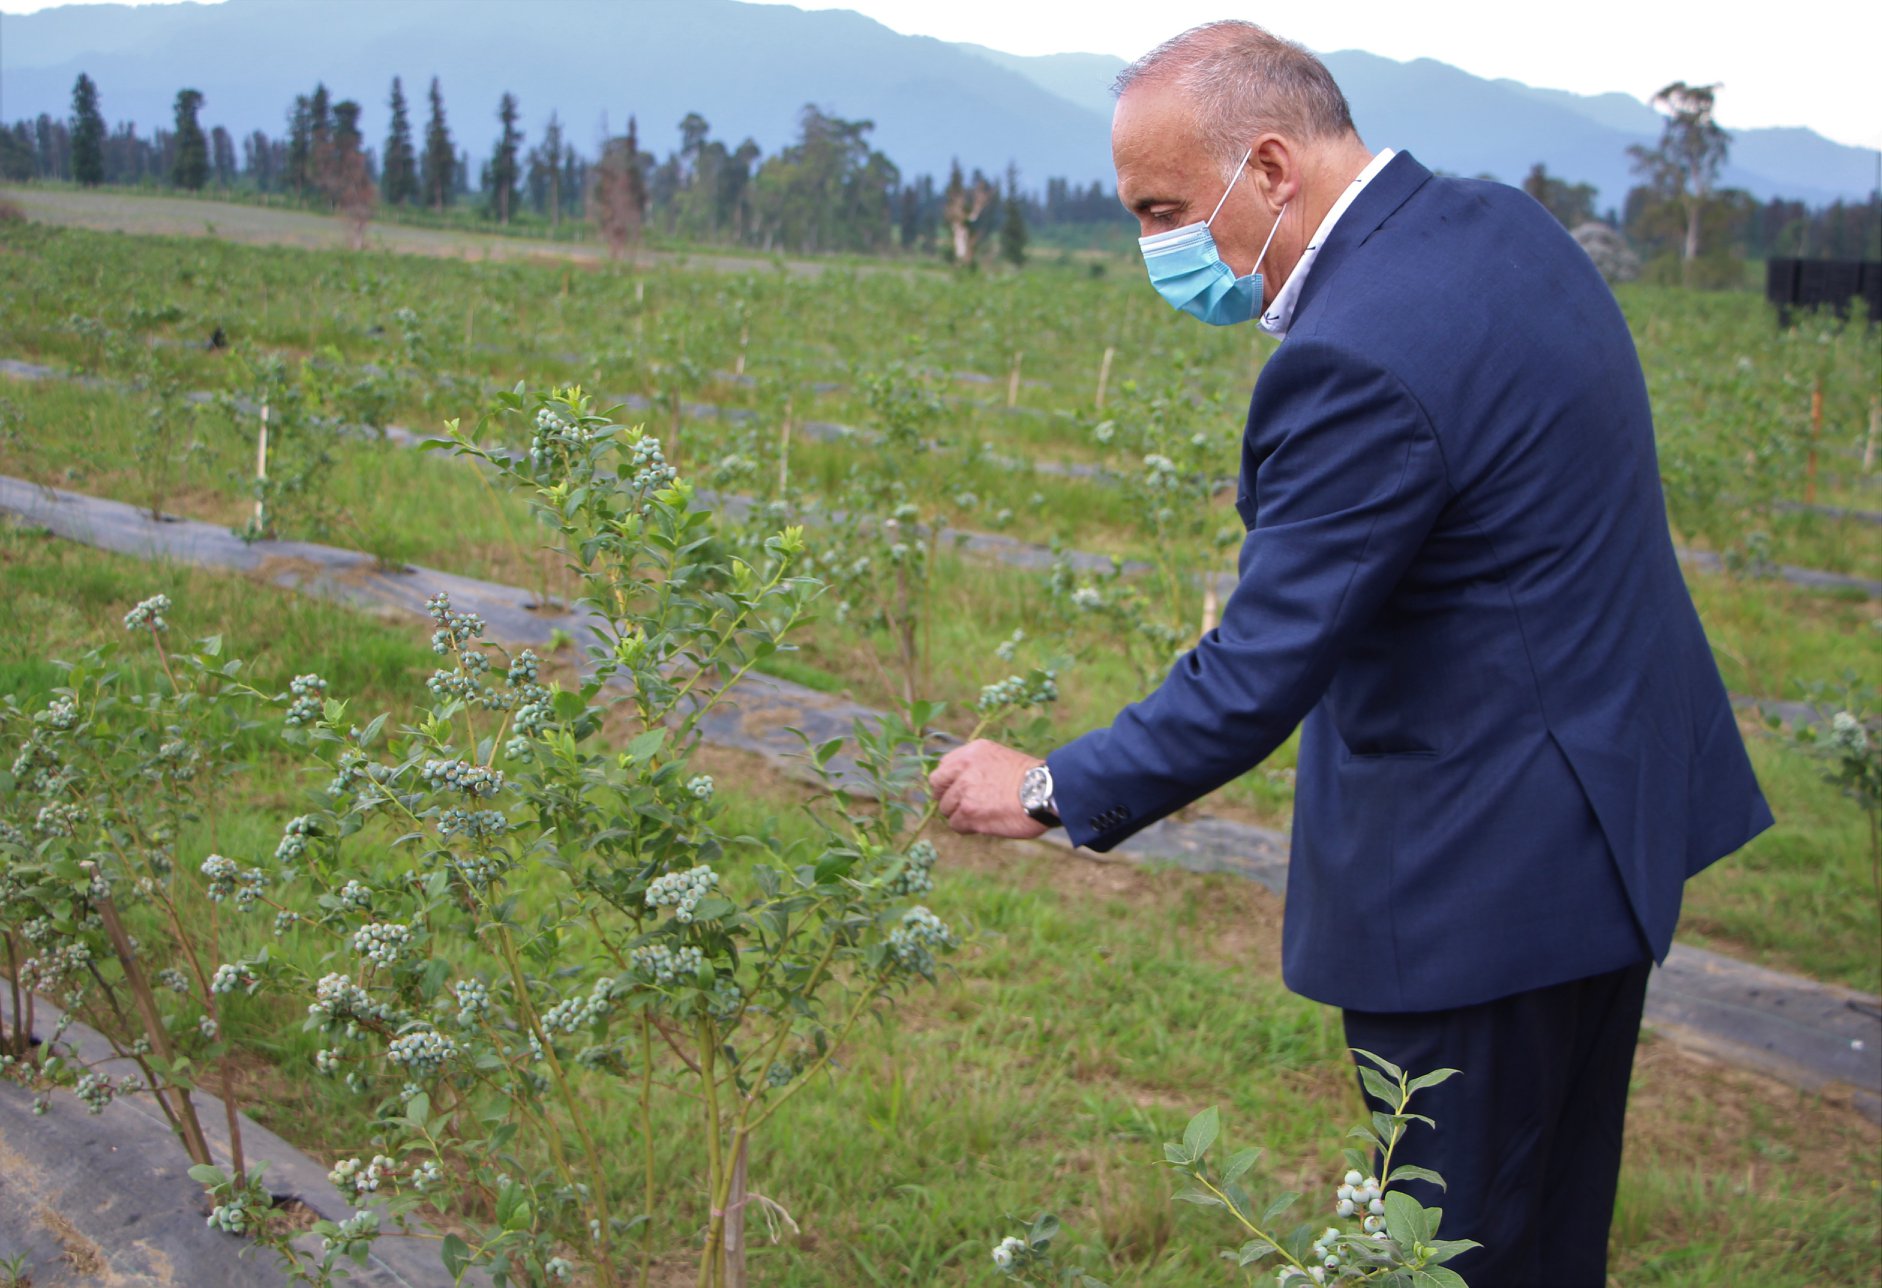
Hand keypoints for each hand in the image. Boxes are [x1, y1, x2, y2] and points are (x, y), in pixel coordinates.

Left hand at [929, 739, 1048, 838]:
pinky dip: (967, 827)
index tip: (956, 790)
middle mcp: (964, 769)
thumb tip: (959, 783)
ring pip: (946, 809)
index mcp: (972, 752)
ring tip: (982, 815)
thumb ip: (977, 767)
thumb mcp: (1000, 758)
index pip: (942, 767)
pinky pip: (956, 824)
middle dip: (947, 798)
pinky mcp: (969, 813)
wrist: (1046, 791)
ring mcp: (964, 791)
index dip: (948, 782)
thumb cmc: (1031, 779)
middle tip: (962, 806)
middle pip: (938, 788)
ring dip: (960, 815)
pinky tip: (984, 824)